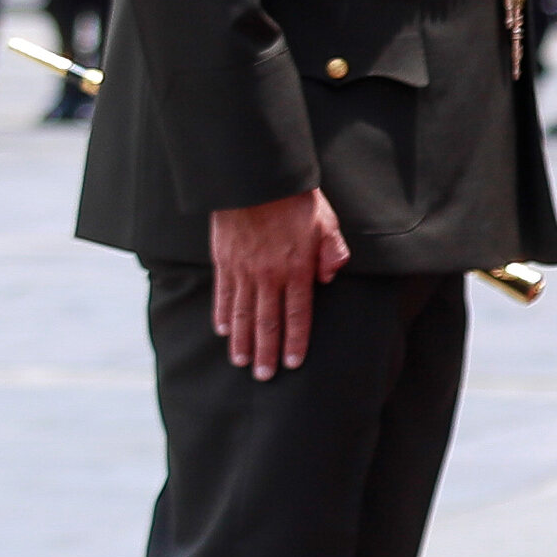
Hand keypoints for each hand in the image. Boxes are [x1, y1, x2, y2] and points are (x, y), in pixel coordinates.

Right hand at [207, 189, 351, 378]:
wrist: (257, 179)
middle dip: (267, 352)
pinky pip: (223, 294)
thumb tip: (330, 278)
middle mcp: (269, 275)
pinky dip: (223, 314)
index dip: (296, 341)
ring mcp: (243, 270)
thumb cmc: (296, 200)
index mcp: (297, 269)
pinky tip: (224, 331)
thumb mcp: (327, 223)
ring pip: (243, 314)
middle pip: (268, 322)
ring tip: (242, 363)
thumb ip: (333, 252)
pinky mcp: (224, 261)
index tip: (292, 364)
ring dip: (243, 341)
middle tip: (264, 377)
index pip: (298, 314)